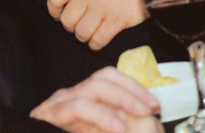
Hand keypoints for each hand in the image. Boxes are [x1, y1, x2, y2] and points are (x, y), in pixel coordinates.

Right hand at [30, 66, 161, 132]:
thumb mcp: (100, 131)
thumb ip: (119, 125)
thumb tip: (146, 120)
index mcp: (84, 99)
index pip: (111, 78)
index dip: (135, 87)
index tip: (155, 103)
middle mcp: (70, 96)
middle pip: (103, 77)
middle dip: (132, 90)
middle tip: (152, 107)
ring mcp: (58, 104)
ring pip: (92, 88)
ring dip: (122, 99)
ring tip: (141, 113)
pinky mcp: (48, 115)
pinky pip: (77, 107)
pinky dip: (101, 115)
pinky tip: (117, 127)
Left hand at [48, 0, 178, 49]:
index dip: (53, 8)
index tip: (58, 12)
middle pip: (66, 20)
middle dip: (69, 23)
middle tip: (77, 21)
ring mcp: (102, 10)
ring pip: (80, 33)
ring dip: (82, 34)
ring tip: (88, 30)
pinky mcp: (117, 21)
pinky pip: (98, 41)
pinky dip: (95, 43)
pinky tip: (98, 38)